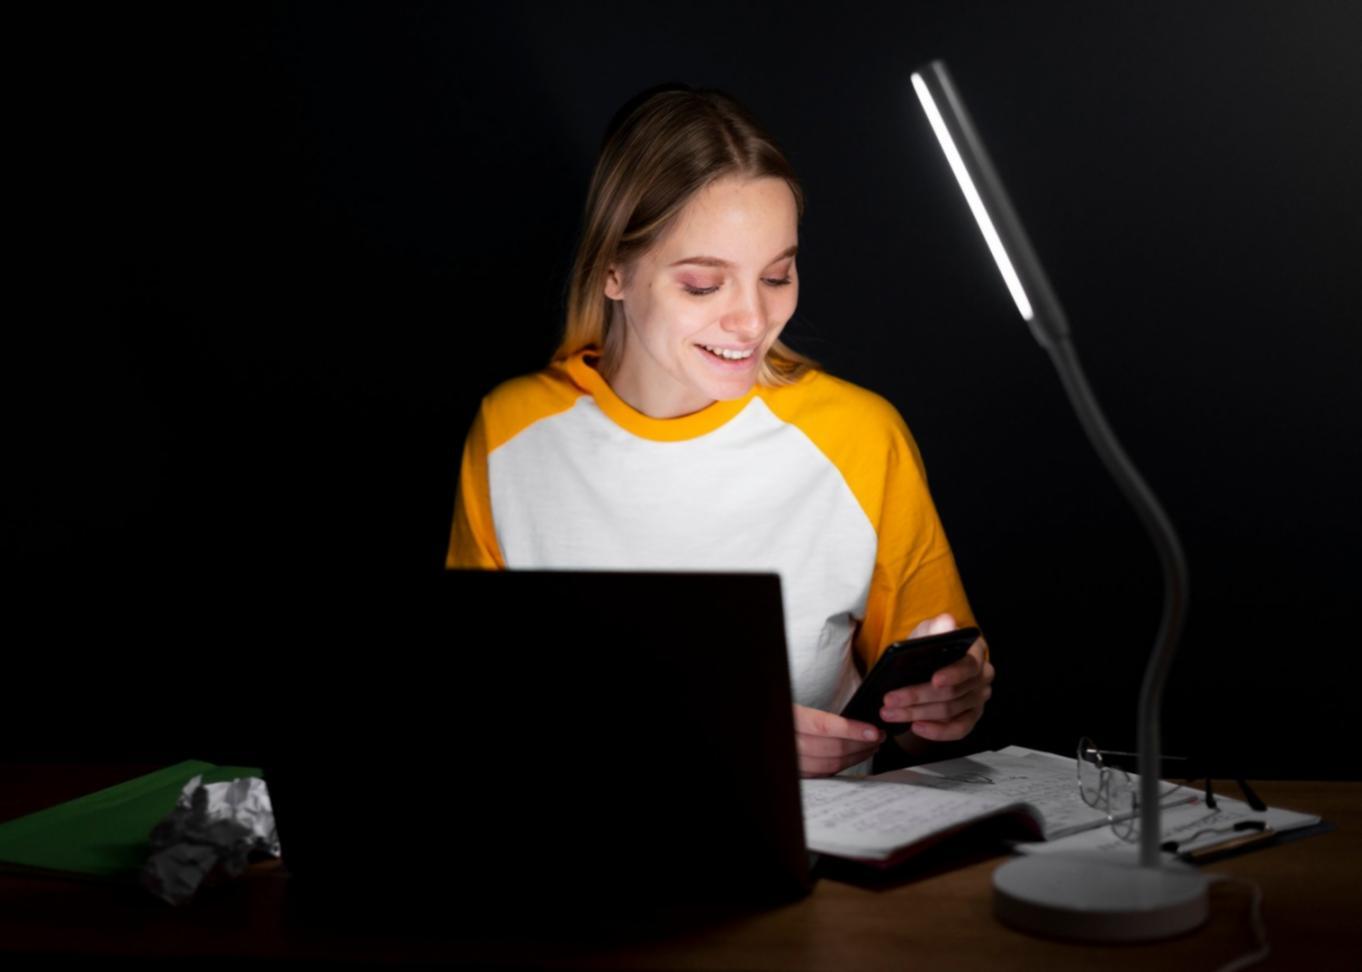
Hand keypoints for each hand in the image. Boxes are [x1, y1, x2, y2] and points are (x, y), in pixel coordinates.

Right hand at [791, 703, 884, 777]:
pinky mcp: (796, 773)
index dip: (851, 730)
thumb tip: (853, 720)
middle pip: (831, 749)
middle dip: (861, 744)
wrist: (764, 722)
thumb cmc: (784, 712)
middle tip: (879, 736)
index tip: (873, 731)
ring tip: (872, 746)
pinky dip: (842, 765)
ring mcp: (791, 761)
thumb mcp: (795, 705)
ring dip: (856, 756)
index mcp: (789, 719)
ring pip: (830, 764)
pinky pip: (824, 773)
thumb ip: (817, 714)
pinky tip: (854, 757)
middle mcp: (788, 743)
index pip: (824, 726)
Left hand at [879, 613, 993, 742]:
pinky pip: (959, 729)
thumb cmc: (925, 648)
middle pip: (953, 692)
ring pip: (950, 711)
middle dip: (918, 697)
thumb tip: (946, 620)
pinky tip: (916, 727)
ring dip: (917, 714)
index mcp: (976, 651)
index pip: (969, 664)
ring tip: (890, 713)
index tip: (934, 680)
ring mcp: (979, 697)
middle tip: (889, 700)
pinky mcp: (972, 716)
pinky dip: (937, 731)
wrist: (923, 667)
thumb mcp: (924, 635)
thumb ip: (933, 629)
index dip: (953, 674)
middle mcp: (983, 675)